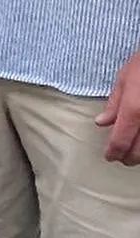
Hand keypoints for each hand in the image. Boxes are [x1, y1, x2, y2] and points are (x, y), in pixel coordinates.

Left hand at [95, 48, 139, 164]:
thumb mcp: (124, 79)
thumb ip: (114, 104)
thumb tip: (101, 123)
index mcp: (134, 109)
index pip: (121, 141)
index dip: (113, 152)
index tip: (109, 156)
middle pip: (139, 152)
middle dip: (128, 158)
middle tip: (120, 157)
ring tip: (133, 152)